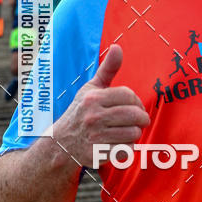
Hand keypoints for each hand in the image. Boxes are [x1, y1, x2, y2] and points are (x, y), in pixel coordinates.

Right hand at [52, 44, 149, 167]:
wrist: (61, 144)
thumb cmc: (80, 112)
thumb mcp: (91, 89)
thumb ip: (107, 69)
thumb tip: (117, 47)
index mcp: (93, 98)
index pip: (129, 95)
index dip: (136, 101)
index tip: (134, 106)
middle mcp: (93, 116)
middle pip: (134, 115)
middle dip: (141, 118)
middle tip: (139, 121)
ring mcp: (95, 136)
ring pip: (133, 133)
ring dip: (134, 133)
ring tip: (126, 131)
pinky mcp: (98, 154)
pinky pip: (127, 150)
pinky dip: (127, 148)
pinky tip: (119, 143)